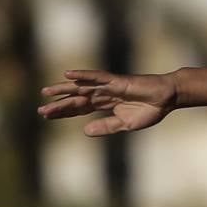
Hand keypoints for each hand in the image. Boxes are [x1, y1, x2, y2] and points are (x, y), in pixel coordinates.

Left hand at [38, 69, 176, 136]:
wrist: (167, 98)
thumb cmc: (150, 110)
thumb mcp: (125, 124)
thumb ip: (106, 127)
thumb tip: (84, 132)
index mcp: (105, 104)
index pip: (79, 108)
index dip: (63, 112)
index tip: (47, 116)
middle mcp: (103, 94)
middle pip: (76, 99)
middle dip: (58, 105)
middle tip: (40, 110)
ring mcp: (108, 86)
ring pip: (81, 87)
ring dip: (63, 89)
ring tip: (45, 92)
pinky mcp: (116, 81)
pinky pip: (97, 77)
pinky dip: (83, 75)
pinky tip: (69, 75)